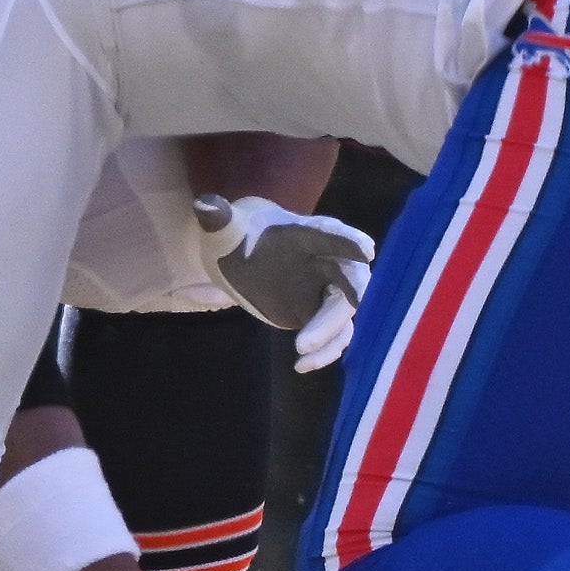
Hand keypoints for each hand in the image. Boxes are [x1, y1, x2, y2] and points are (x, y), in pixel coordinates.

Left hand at [193, 196, 370, 363]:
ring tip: (302, 356)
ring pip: (345, 315)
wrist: (243, 254)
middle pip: (351, 281)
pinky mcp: (322, 313)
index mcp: (309, 233)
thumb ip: (220, 217)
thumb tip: (204, 205)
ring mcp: (328, 289)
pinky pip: (335, 335)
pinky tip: (301, 365)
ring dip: (330, 338)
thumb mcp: (227, 227)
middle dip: (342, 306)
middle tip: (312, 333)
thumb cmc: (242, 235)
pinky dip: (324, 351)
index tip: (365, 249)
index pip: (333, 233)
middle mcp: (328, 260)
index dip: (349, 240)